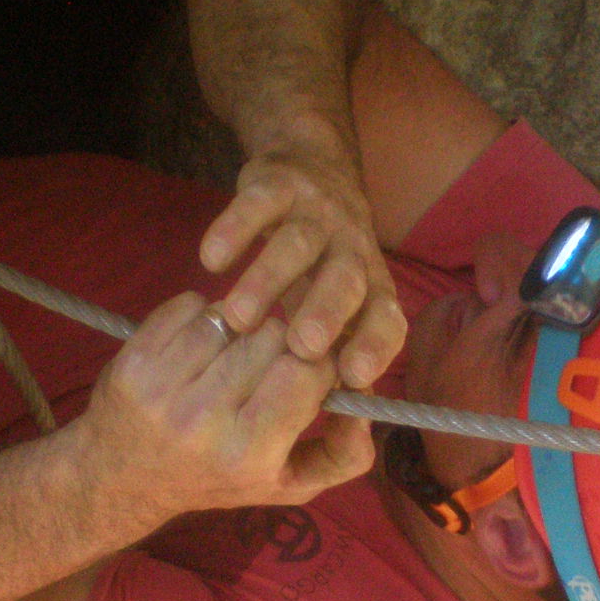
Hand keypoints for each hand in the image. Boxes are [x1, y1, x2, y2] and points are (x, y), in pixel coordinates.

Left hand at [81, 292, 374, 523]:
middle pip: (272, 337)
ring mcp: (162, 390)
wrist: (124, 479)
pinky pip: (191, 305)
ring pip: (232, 316)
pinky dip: (203, 314)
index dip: (316, 361)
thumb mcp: (290, 485)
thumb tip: (366, 403)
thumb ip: (344, 454)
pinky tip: (201, 344)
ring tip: (234, 353)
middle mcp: (204, 423)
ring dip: (242, 325)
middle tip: (268, 362)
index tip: (309, 369)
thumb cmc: (218, 477)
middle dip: (280, 341)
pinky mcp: (133, 362)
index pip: (307, 371)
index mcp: (249, 454)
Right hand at [199, 143, 405, 390]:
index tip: (353, 377)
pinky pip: (259, 203)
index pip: (387, 319)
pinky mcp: (279, 182)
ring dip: (269, 280)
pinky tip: (212, 261)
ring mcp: (317, 214)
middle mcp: (351, 251)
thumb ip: (334, 376)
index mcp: (370, 292)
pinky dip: (236, 229)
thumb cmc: (312, 276)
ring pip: (299, 244)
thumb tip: (345, 430)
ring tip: (238, 318)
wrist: (307, 169)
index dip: (375, 345)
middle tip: (300, 347)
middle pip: (348, 280)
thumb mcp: (334, 321)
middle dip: (326, 313)